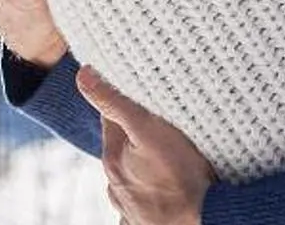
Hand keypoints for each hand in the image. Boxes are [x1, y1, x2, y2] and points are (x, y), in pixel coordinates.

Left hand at [79, 63, 211, 224]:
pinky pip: (141, 202)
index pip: (111, 118)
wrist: (201, 220)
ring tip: (169, 159)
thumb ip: (115, 103)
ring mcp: (127, 205)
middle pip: (122, 147)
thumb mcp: (149, 129)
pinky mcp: (142, 221)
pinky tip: (162, 189)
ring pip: (132, 173)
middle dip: (136, 135)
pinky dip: (148, 192)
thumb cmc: (180, 176)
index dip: (128, 104)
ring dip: (143, 163)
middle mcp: (114, 183)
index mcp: (112, 157)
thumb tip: (83, 75)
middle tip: (164, 127)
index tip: (146, 98)